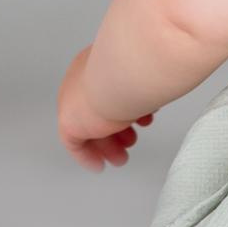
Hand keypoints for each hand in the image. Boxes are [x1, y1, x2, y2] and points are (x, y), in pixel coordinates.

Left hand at [59, 47, 152, 170]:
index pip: (105, 90)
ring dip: (108, 144)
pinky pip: (75, 143)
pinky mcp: (69, 122)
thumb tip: (158, 90)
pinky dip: (87, 156)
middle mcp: (82, 78)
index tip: (137, 122)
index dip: (122, 108)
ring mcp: (73, 100)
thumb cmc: (141, 65)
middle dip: (116, 131)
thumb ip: (146, 81)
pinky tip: (99, 166)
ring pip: (89, 127)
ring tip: (122, 158)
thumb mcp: (146, 72)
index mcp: (98, 61)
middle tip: (129, 142)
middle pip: (96, 111)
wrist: (124, 71)